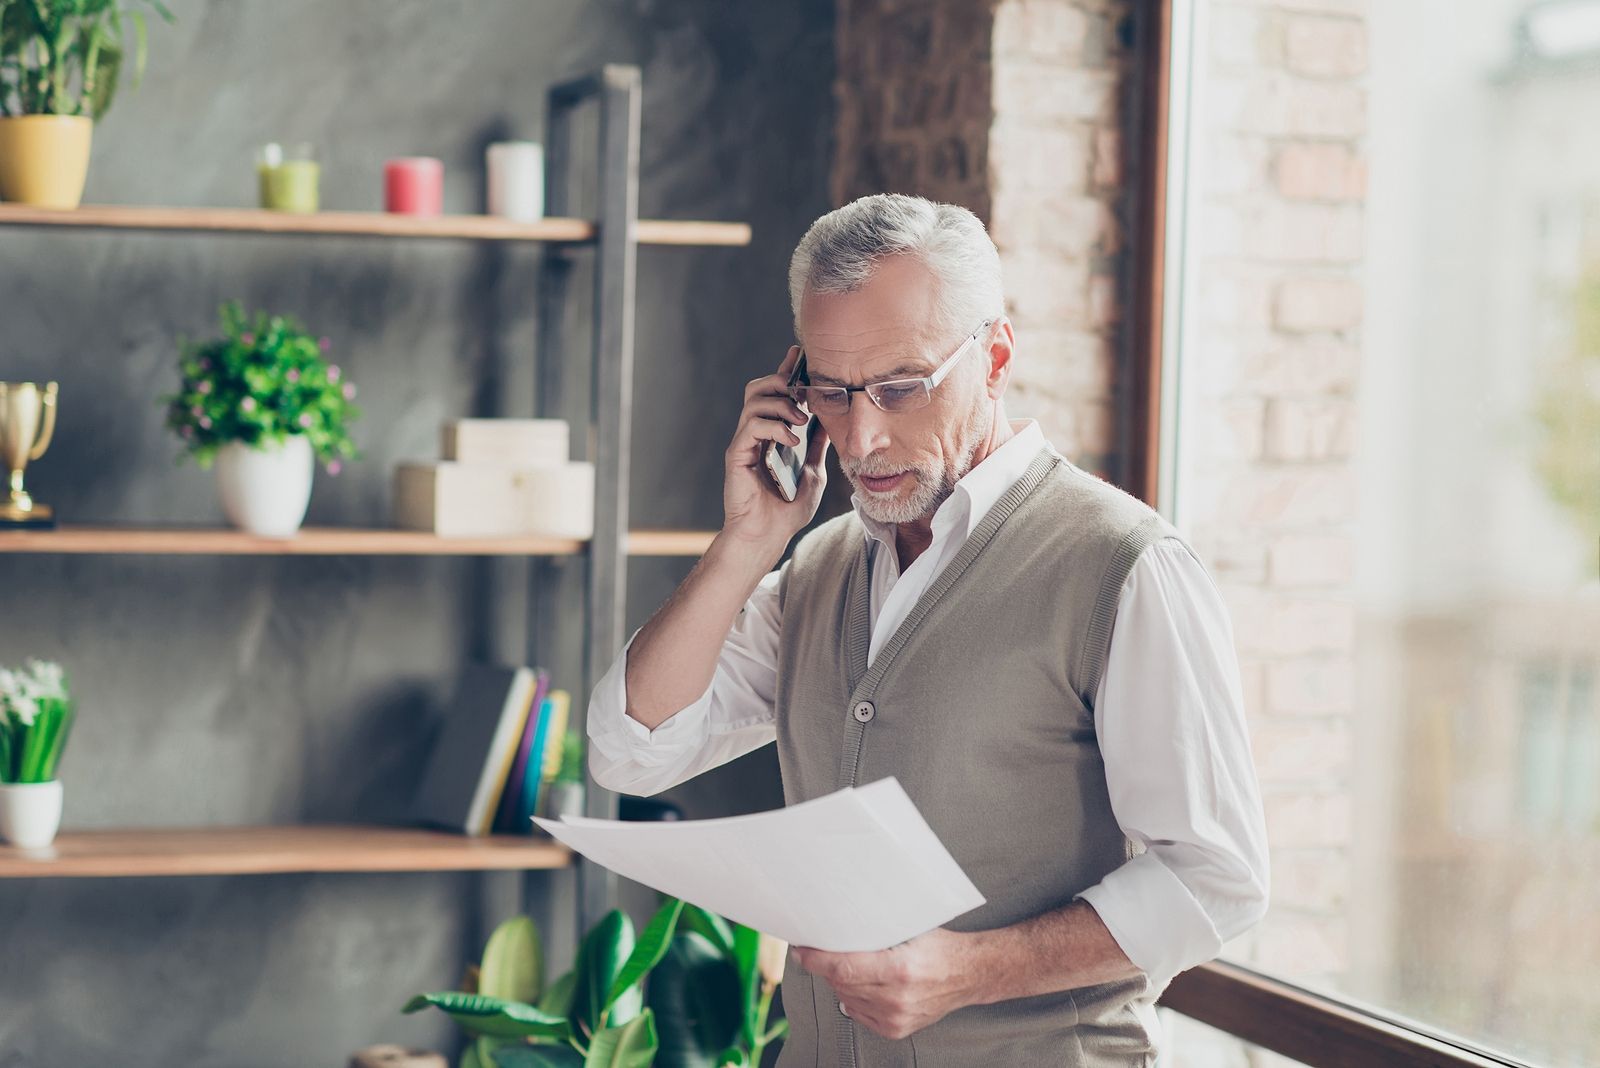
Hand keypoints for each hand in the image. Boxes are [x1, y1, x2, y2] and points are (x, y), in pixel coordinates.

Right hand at [721, 345, 830, 553]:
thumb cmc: (787, 510)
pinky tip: (792, 441)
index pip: (774, 393)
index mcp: (770, 435)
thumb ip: (818, 447)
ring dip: (781, 404)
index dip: (785, 371)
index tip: (800, 356)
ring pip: (753, 401)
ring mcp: (743, 443)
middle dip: (781, 381)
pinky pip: (752, 426)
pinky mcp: (737, 455)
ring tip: (801, 420)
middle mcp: (753, 434)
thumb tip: (832, 422)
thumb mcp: (813, 472)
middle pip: (758, 388)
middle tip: (804, 393)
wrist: (767, 537)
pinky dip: (775, 427)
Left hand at [792, 928, 978, 1041]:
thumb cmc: (939, 947)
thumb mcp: (910, 928)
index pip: (844, 967)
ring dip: (840, 981)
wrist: (968, 974)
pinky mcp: (896, 1029)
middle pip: (841, 983)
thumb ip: (876, 928)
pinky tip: (863, 983)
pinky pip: (857, 1013)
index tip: (801, 950)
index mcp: (900, 969)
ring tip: (851, 964)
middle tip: (820, 950)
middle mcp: (897, 998)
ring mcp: (896, 1017)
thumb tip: (838, 921)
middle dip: (826, 966)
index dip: (817, 959)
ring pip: (846, 998)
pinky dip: (853, 997)